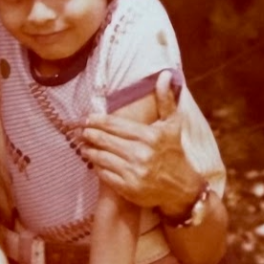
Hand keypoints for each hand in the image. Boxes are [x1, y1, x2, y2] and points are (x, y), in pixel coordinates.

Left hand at [81, 71, 198, 214]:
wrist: (182, 188)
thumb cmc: (174, 152)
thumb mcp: (173, 124)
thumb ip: (166, 100)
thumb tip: (165, 74)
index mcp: (151, 136)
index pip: (115, 125)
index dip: (98, 121)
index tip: (87, 118)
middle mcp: (142, 154)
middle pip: (105, 140)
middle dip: (89, 134)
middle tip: (81, 130)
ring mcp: (134, 172)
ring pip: (101, 157)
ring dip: (89, 150)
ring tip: (84, 145)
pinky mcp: (129, 188)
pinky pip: (104, 175)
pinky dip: (97, 167)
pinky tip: (94, 162)